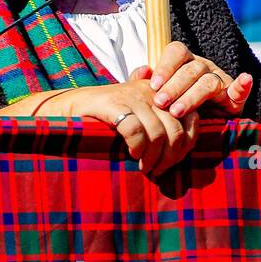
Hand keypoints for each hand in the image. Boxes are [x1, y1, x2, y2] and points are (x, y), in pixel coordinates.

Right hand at [60, 65, 200, 176]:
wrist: (69, 108)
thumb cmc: (107, 119)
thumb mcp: (138, 117)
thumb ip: (161, 124)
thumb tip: (183, 145)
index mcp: (161, 93)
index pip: (191, 117)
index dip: (187, 143)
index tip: (174, 160)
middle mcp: (150, 91)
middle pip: (176, 129)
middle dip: (170, 156)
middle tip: (158, 169)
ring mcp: (130, 96)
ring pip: (158, 132)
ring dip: (153, 156)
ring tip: (144, 167)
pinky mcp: (112, 104)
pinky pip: (135, 130)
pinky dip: (136, 146)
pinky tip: (132, 154)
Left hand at [147, 42, 254, 118]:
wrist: (197, 125)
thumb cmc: (171, 107)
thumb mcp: (157, 96)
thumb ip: (145, 84)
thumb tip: (141, 71)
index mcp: (184, 62)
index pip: (176, 51)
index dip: (165, 66)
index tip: (154, 86)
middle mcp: (203, 68)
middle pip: (191, 69)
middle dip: (174, 86)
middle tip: (161, 103)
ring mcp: (220, 80)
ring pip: (208, 82)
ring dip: (192, 96)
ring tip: (177, 111)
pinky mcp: (235, 97)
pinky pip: (240, 89)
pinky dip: (243, 85)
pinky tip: (245, 80)